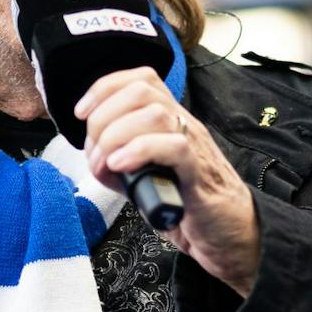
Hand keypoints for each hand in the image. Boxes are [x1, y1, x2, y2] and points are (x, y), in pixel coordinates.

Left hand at [78, 68, 260, 296]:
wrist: (229, 232)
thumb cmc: (187, 201)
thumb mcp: (146, 173)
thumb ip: (121, 160)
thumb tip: (95, 158)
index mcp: (170, 119)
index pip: (139, 79)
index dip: (103, 89)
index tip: (82, 114)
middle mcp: (183, 124)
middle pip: (140, 91)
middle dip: (104, 118)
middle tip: (96, 153)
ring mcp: (194, 146)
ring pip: (155, 113)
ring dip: (117, 137)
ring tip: (108, 165)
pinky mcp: (199, 174)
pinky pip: (173, 146)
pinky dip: (139, 152)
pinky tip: (122, 167)